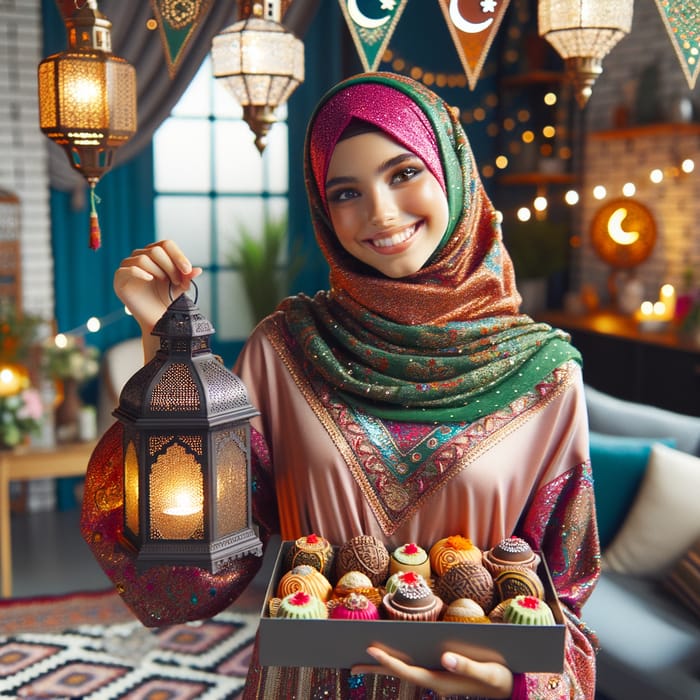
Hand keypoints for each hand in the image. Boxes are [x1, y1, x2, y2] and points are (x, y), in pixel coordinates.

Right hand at [114, 240, 201, 356]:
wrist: (157, 318)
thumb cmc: (168, 299)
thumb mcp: (181, 286)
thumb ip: (187, 277)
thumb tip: (198, 270)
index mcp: (156, 253)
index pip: (166, 244)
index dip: (178, 255)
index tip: (187, 270)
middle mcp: (141, 256)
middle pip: (156, 251)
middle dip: (170, 266)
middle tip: (178, 282)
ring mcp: (128, 266)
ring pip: (143, 258)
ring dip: (159, 271)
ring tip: (166, 283)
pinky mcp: (120, 278)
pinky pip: (128, 269)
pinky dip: (140, 273)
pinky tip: (150, 279)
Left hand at [352, 646, 512, 697]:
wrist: (509, 687)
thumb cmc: (499, 677)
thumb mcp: (486, 671)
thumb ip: (466, 665)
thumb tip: (445, 657)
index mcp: (442, 681)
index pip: (408, 672)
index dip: (389, 661)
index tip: (371, 649)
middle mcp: (434, 681)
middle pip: (400, 673)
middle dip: (377, 667)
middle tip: (351, 664)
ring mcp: (436, 677)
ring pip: (405, 670)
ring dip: (385, 665)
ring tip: (363, 660)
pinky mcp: (441, 672)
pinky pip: (415, 666)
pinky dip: (400, 661)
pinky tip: (393, 654)